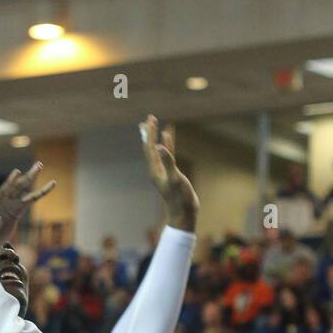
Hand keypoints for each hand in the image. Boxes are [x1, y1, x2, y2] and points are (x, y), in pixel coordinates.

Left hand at [0, 163, 55, 250]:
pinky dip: (37, 195)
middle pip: (17, 187)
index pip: (4, 191)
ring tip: (41, 167)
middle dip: (28, 177)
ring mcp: (10, 206)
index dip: (10, 182)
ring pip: (24, 191)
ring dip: (32, 180)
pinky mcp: (16, 213)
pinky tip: (44, 188)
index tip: (17, 172)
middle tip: (39, 165)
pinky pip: (28, 202)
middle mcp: (3, 202)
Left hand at [141, 115, 197, 232]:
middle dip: (149, 134)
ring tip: (155, 126)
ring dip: (156, 138)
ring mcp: (163, 172)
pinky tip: (170, 139)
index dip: (150, 134)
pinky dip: (169, 146)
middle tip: (148, 119)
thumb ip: (168, 162)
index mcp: (155, 170)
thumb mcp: (174, 178)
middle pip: (150, 148)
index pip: (150, 148)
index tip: (150, 120)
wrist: (184, 213)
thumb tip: (159, 146)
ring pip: (158, 151)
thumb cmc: (180, 197)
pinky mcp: (172, 173)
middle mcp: (156, 170)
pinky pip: (169, 155)